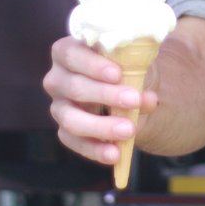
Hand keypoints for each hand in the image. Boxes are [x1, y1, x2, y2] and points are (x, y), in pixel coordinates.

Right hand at [43, 36, 158, 165]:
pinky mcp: (64, 130)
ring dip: (101, 126)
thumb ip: (139, 76)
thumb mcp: (133, 65)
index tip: (117, 73)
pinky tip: (114, 153)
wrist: (126, 91)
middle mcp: (57, 78)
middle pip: (73, 86)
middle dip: (105, 95)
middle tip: (134, 100)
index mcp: (68, 52)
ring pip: (70, 119)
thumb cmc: (124, 67)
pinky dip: (95, 149)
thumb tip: (148, 99)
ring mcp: (58, 106)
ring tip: (129, 130)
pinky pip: (73, 142)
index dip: (92, 64)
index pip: (70, 54)